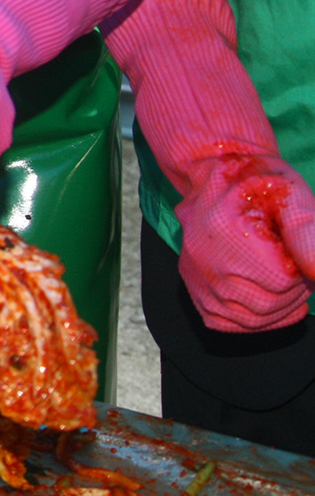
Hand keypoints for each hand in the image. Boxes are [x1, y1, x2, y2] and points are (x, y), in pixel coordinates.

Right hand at [176, 155, 314, 332]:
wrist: (216, 174)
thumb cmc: (259, 184)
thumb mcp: (293, 197)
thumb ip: (309, 235)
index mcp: (227, 231)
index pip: (282, 280)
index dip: (301, 270)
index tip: (293, 247)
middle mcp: (204, 258)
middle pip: (267, 304)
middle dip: (292, 290)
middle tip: (289, 262)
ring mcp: (196, 275)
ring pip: (250, 319)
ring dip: (276, 306)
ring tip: (278, 277)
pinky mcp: (193, 286)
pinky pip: (226, 322)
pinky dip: (251, 319)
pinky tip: (262, 298)